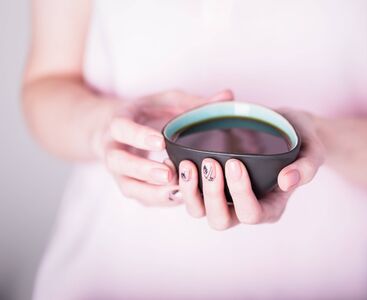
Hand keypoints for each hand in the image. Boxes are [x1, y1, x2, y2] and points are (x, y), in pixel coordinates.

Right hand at [94, 90, 233, 206]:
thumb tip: (228, 96)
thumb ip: (194, 103)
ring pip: (128, 186)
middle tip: (168, 173)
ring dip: (151, 191)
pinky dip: (159, 200)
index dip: (139, 136)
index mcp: (119, 122)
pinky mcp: (130, 185)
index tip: (160, 142)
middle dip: (143, 169)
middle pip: (119, 162)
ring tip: (178, 190)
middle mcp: (113, 148)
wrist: (120, 131)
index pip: (122, 129)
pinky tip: (180, 197)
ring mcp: (119, 171)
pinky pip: (140, 198)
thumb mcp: (166, 102)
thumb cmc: (147, 114)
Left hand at [178, 109, 324, 229]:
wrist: (286, 128)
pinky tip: (175, 160)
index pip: (252, 214)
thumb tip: (287, 181)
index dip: (240, 194)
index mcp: (270, 206)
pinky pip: (190, 191)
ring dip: (190, 191)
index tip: (234, 162)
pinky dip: (180, 179)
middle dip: (211, 195)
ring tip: (187, 164)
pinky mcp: (211, 182)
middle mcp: (244, 207)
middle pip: (220, 219)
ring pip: (199, 210)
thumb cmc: (301, 141)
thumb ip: (306, 168)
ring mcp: (225, 197)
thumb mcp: (313, 151)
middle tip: (209, 163)